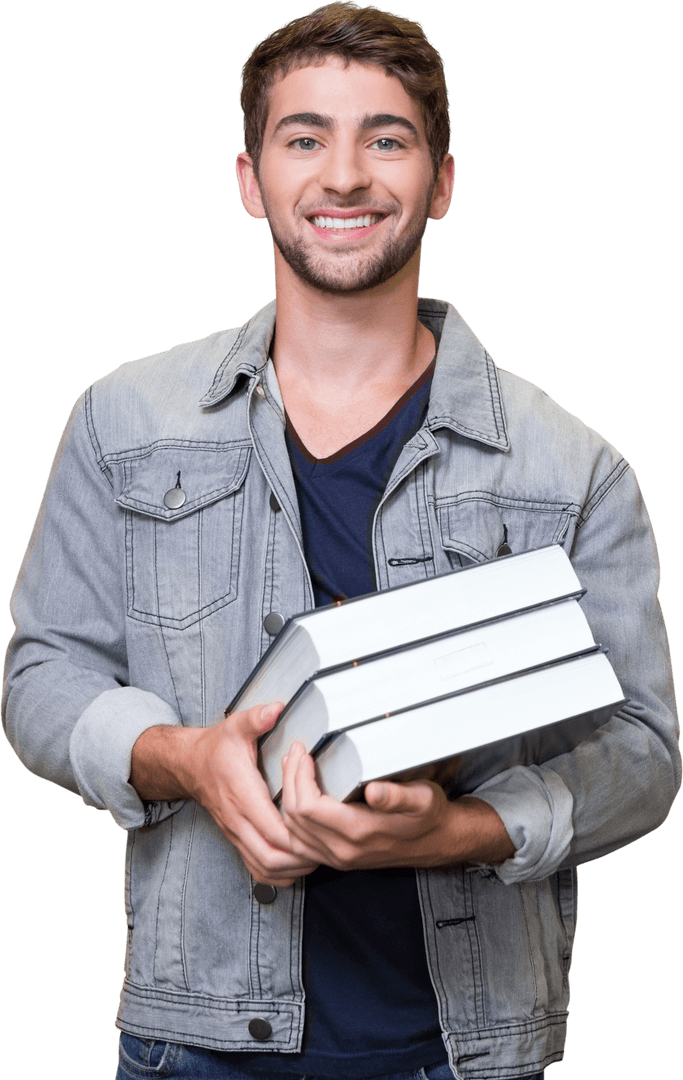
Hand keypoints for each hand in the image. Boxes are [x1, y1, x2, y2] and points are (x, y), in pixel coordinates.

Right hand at [130, 705, 319, 886]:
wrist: (189, 766)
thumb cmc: (217, 748)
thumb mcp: (236, 726)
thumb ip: (257, 717)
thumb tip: (276, 708)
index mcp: (242, 793)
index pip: (273, 828)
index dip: (299, 835)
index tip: (322, 827)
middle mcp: (238, 819)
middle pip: (271, 856)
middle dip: (302, 857)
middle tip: (328, 846)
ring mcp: (236, 833)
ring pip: (265, 867)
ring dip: (293, 868)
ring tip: (319, 856)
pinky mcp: (237, 840)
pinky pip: (257, 869)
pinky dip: (279, 873)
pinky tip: (297, 864)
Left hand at [280, 741, 515, 869]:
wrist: (436, 841)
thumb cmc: (428, 815)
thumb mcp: (422, 799)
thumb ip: (398, 795)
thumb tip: (374, 790)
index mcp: (358, 832)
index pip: (308, 807)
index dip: (299, 777)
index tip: (304, 752)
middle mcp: (342, 850)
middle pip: (294, 818)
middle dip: (290, 780)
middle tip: (296, 753)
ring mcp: (337, 858)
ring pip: (292, 833)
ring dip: (286, 798)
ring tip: (292, 768)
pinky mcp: (336, 858)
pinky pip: (299, 843)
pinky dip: (290, 818)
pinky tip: (295, 795)